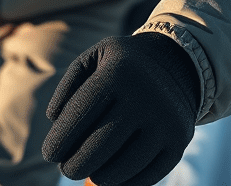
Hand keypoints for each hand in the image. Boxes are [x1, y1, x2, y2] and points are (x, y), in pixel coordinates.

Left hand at [41, 33, 199, 185]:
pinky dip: (126, 182)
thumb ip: (69, 85)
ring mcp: (166, 122)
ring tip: (88, 171)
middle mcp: (145, 97)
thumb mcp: (93, 58)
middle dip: (76, 163)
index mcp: (118, 72)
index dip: (61, 138)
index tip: (49, 153)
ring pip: (125, 165)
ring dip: (100, 176)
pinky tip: (110, 177)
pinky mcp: (180, 142)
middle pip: (101, 144)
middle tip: (66, 169)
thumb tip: (53, 120)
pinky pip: (149, 174)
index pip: (81, 113)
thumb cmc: (121, 64)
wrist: (175, 64)